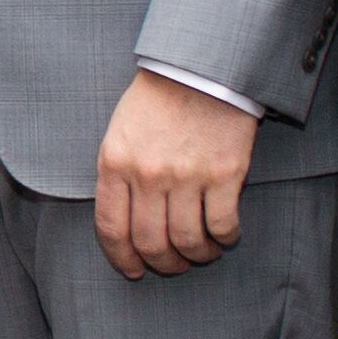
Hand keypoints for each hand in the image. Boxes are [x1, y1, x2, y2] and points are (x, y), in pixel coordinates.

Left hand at [93, 73, 256, 280]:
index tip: (133, 271)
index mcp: (115, 163)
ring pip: (187, 241)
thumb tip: (122, 225)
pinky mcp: (224, 173)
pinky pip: (221, 225)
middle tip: (172, 265)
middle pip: (150, 243)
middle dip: (162, 264)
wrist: (200, 67)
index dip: (122, 258)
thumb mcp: (120, 132)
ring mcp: (186, 175)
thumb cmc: (157, 100)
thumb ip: (116, 175)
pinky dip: (224, 239)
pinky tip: (225, 236)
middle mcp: (148, 174)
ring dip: (196, 256)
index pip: (112, 228)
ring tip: (201, 253)